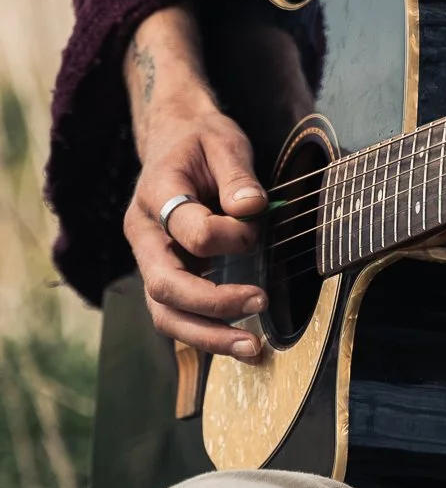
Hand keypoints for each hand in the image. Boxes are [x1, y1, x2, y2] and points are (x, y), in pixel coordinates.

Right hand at [122, 5, 268, 358]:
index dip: (230, 234)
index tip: (257, 223)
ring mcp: (149, 259)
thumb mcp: (223, 141)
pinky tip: (236, 342)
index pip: (190, 230)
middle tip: (260, 305)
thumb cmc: (201, 141)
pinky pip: (175, 312)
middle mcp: (144, 234)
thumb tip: (251, 210)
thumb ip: (237, 175)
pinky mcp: (163, 273)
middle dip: (213, 305)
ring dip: (206, 335)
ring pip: (164, 312)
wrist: (172, 139)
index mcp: (156, 194)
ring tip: (251, 348)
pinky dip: (203, 332)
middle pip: (165, 286)